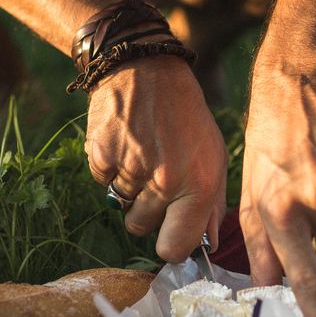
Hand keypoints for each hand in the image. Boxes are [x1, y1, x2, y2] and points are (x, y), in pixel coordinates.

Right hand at [86, 55, 227, 259]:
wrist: (146, 68)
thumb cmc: (186, 115)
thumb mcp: (213, 154)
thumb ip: (211, 203)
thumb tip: (208, 242)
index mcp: (198, 185)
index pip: (175, 248)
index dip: (170, 245)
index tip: (170, 236)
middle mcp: (164, 182)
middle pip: (141, 228)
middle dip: (146, 212)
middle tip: (154, 181)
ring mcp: (131, 169)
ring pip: (121, 205)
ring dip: (128, 188)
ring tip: (141, 155)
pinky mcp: (102, 155)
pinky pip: (102, 182)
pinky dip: (110, 168)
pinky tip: (125, 143)